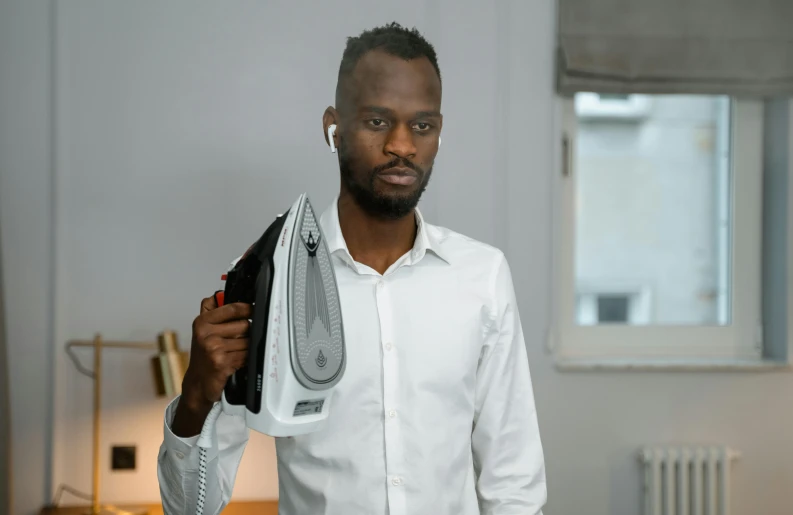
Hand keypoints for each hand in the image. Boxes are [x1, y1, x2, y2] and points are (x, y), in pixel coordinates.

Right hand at [171, 295, 250, 436]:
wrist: (197, 383)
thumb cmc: (203, 356)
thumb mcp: (203, 330)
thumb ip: (212, 310)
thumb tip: (223, 292)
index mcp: (202, 322)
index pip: (233, 308)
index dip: (247, 308)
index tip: (253, 309)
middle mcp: (206, 334)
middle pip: (244, 325)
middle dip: (246, 333)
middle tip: (238, 340)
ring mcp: (214, 348)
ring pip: (247, 341)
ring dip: (247, 348)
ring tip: (236, 352)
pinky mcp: (222, 362)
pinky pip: (246, 355)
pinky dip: (245, 359)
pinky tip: (236, 361)